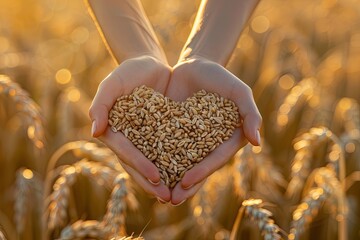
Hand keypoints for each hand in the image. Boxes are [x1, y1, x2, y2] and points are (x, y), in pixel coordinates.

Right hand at [89, 55, 171, 201]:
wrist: (149, 64)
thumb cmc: (127, 72)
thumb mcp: (113, 83)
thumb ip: (101, 104)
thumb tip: (94, 132)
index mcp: (115, 132)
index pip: (127, 153)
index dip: (140, 166)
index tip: (156, 178)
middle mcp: (129, 140)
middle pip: (139, 165)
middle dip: (152, 183)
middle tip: (167, 198)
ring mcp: (145, 139)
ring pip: (154, 164)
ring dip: (164, 181)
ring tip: (177, 196)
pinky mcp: (161, 134)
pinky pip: (168, 152)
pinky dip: (175, 165)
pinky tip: (188, 177)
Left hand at [166, 57, 261, 204]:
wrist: (195, 64)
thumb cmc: (222, 77)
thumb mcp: (239, 92)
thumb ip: (250, 114)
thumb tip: (257, 142)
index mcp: (226, 139)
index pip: (214, 159)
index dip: (202, 172)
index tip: (186, 182)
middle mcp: (208, 144)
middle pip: (197, 167)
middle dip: (185, 185)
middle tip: (171, 200)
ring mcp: (189, 140)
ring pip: (180, 163)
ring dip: (170, 179)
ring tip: (156, 195)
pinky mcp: (171, 132)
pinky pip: (163, 147)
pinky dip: (156, 160)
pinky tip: (144, 171)